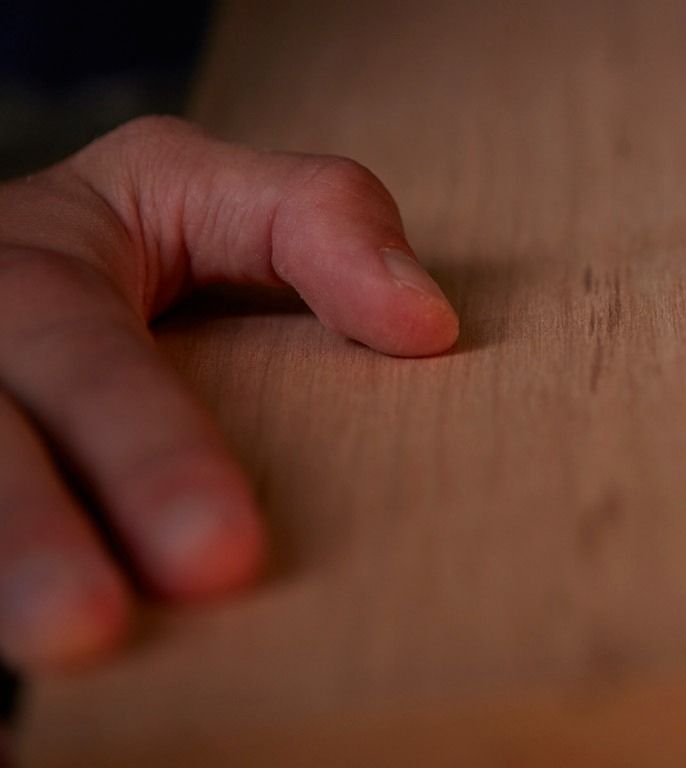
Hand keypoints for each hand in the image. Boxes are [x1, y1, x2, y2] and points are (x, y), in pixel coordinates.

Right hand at [0, 117, 456, 669]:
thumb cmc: (118, 241)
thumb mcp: (202, 188)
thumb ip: (315, 220)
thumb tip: (427, 327)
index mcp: (32, 271)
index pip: (86, 361)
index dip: (148, 455)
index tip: (224, 555)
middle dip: (30, 541)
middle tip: (91, 629)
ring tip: (55, 681)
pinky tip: (21, 729)